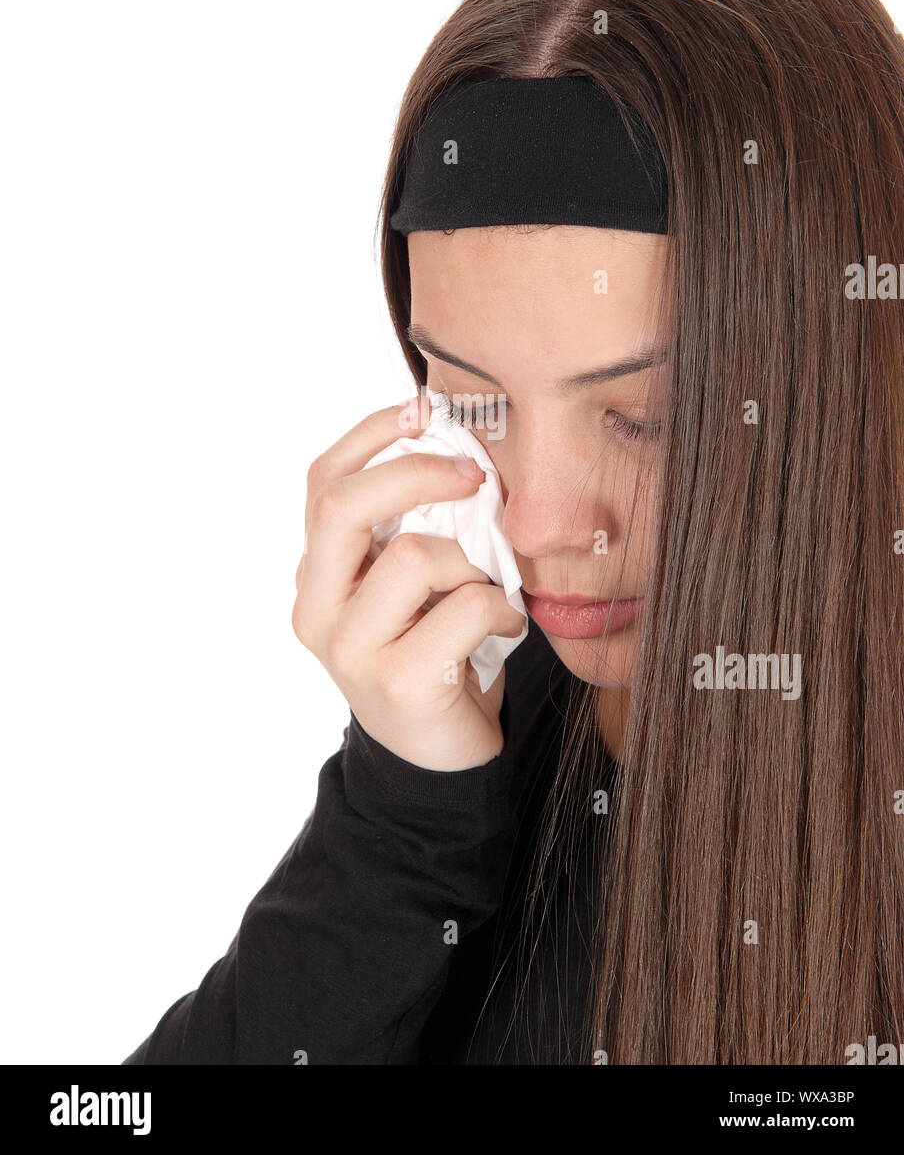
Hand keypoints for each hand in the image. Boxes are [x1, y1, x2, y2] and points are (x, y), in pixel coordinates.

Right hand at [292, 397, 524, 769]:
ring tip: (489, 592)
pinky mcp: (395, 682)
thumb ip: (414, 528)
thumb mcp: (413, 585)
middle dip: (417, 473)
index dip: (371, 434)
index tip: (424, 407)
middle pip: (344, 506)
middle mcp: (317, 608)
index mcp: (317, 574)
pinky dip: (500, 609)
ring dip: (473, 563)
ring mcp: (348, 649)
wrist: (437, 760)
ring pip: (415, 556)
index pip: (322, 482)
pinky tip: (504, 629)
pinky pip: (464, 609)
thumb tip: (460, 448)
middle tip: (474, 475)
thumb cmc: (434, 652)